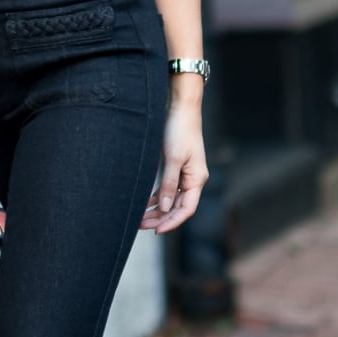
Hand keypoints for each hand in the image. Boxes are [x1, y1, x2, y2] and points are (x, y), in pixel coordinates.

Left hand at [141, 99, 207, 234]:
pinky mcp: (176, 165)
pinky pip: (168, 187)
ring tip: (140, 218)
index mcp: (197, 178)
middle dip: (161, 218)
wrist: (180, 105)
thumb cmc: (180, 129)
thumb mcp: (173, 158)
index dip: (172, 222)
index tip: (156, 231)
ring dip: (157, 209)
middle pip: (178, 206)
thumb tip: (164, 207)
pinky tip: (145, 203)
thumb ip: (168, 183)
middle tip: (141, 226)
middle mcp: (193, 178)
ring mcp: (185, 172)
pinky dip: (157, 196)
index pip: (186, 209)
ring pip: (171, 198)